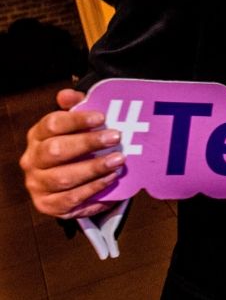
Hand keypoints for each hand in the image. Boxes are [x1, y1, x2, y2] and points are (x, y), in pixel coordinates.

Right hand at [20, 88, 124, 218]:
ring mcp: (38, 184)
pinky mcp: (48, 205)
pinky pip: (71, 199)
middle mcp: (32, 160)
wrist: (65, 184)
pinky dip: (93, 190)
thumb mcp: (74, 127)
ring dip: (94, 168)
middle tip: (116, 137)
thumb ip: (74, 108)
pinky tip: (111, 180)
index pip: (52, 124)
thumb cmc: (74, 147)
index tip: (102, 117)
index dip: (77, 120)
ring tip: (118, 161)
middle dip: (88, 143)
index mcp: (37, 136)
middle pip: (56, 151)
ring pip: (63, 178)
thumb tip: (67, 94)